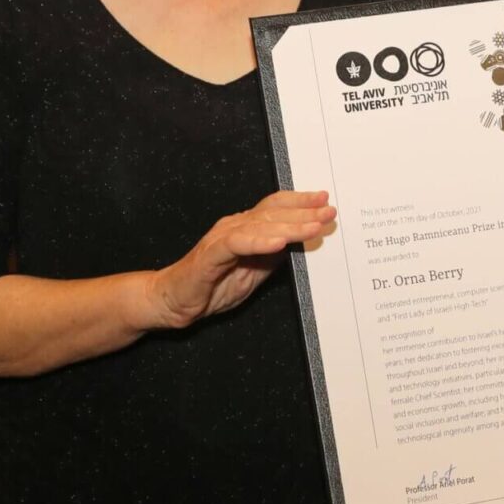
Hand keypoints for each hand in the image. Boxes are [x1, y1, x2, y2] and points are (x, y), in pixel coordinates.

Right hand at [145, 190, 334, 330]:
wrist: (175, 301)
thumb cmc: (213, 286)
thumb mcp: (256, 272)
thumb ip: (275, 257)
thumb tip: (300, 243)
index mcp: (245, 228)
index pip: (276, 208)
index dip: (300, 202)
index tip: (324, 201)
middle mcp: (234, 227)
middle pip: (273, 213)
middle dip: (304, 212)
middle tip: (328, 211)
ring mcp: (221, 239)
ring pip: (259, 226)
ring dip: (289, 226)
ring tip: (312, 226)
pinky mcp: (210, 255)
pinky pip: (237, 244)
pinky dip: (259, 242)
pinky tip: (278, 242)